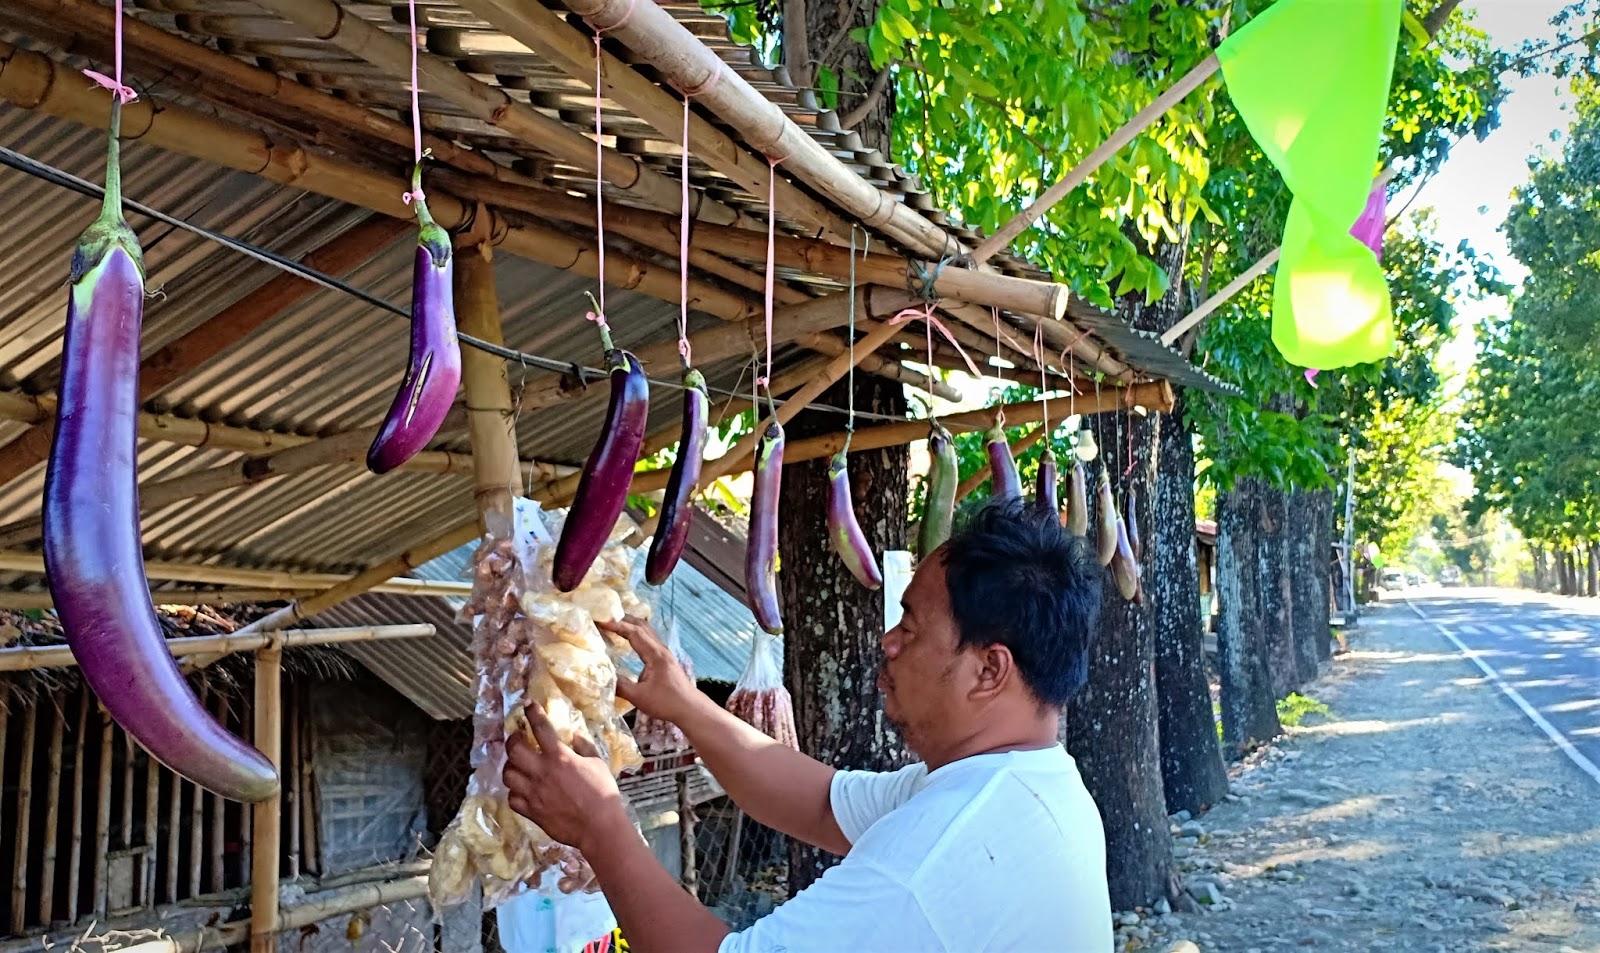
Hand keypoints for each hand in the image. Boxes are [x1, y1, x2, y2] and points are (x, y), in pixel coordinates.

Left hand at [503, 702, 630, 855]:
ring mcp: (533, 793)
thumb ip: (584, 747)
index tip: (528, 704)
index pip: (540, 728)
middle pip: (513, 750)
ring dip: (511, 767)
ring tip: (518, 766)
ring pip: (508, 774)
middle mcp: (541, 772)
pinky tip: (522, 790)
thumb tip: (573, 735)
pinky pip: (512, 798)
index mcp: (559, 757)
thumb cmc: (602, 792)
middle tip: (517, 739)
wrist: (598, 826)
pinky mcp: (531, 811)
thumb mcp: (597, 763)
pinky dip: (514, 792)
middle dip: (512, 741)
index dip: (532, 713)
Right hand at [600, 617, 701, 723]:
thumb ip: (620, 686)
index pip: (634, 633)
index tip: (601, 622)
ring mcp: (664, 653)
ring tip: (614, 625)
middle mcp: (660, 649)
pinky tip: (629, 641)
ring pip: (646, 632)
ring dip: (631, 626)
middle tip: (605, 619)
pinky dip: (636, 634)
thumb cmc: (666, 702)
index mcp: (655, 654)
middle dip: (623, 620)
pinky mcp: (664, 659)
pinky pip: (648, 639)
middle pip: (641, 626)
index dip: (617, 625)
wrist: (690, 708)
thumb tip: (602, 678)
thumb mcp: (639, 697)